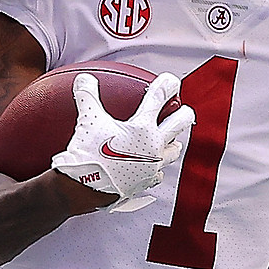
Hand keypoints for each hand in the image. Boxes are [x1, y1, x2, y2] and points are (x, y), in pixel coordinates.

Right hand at [51, 72, 193, 213]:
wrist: (85, 190)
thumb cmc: (88, 155)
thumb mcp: (87, 121)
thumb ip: (87, 96)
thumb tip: (84, 79)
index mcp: (142, 128)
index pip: (159, 98)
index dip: (167, 85)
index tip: (171, 80)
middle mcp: (153, 146)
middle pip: (179, 124)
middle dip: (184, 114)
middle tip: (184, 109)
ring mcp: (152, 167)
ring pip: (173, 152)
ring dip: (173, 143)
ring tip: (172, 139)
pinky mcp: (145, 183)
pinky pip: (157, 174)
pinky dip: (156, 168)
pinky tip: (151, 167)